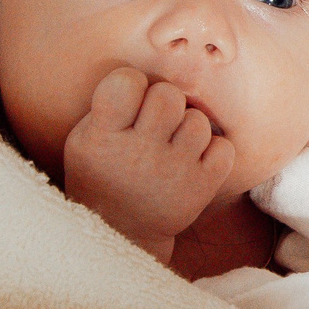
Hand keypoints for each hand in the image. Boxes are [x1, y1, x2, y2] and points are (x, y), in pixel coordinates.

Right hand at [61, 67, 235, 263]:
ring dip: (187, 128)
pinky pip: (223, 147)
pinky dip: (212, 151)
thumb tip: (148, 76)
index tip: (128, 102)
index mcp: (103, 136)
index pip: (127, 81)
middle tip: (153, 124)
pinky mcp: (201, 188)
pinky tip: (192, 161)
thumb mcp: (85, 139)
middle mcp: (139, 153)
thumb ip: (110, 105)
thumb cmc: (102, 174)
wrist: (121, 232)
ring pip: (198, 120)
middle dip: (163, 102)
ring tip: (171, 147)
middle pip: (169, 94)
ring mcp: (174, 171)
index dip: (132, 84)